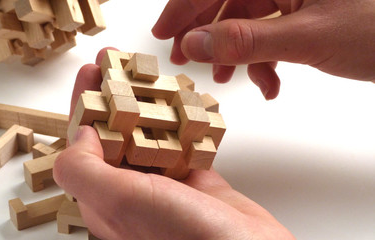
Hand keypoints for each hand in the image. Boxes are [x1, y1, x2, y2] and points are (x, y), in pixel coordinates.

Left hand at [53, 48, 294, 239]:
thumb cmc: (185, 239)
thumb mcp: (120, 202)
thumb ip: (87, 169)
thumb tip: (80, 133)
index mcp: (106, 199)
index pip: (85, 144)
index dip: (84, 106)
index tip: (90, 74)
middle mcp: (133, 192)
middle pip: (116, 132)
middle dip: (114, 95)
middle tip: (118, 63)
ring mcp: (166, 185)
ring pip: (151, 133)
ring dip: (147, 102)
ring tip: (149, 73)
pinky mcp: (196, 180)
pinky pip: (185, 141)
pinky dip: (183, 119)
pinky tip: (183, 99)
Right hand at [152, 0, 374, 99]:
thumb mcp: (307, 37)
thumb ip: (247, 40)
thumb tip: (195, 44)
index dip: (184, 9)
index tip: (163, 34)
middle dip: (206, 32)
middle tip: (185, 59)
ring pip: (247, 20)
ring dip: (234, 52)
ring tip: (226, 78)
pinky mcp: (304, 13)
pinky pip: (269, 32)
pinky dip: (262, 59)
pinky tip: (269, 82)